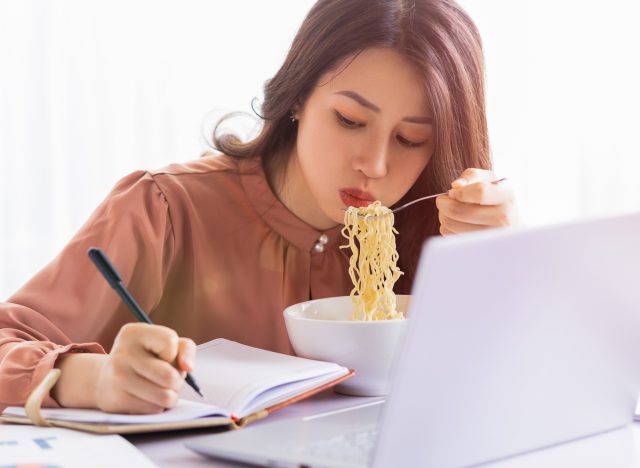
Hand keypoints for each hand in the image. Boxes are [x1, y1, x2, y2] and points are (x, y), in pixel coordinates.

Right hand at [52, 323, 195, 413]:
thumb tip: (188, 367)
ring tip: (161, 388)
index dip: (175, 353)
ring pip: (165, 397)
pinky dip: (158, 406)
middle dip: (178, 380)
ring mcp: (118, 377)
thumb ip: (185, 348)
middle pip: (169, 376)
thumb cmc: (145, 358)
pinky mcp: (118, 400)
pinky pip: (154, 409)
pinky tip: (148, 397)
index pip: (170, 342)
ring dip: (171, 396)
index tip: (166, 355)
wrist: (107, 379)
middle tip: (171, 378)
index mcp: (133, 333)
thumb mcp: (164, 343)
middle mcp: (123, 353)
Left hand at [435, 168, 519, 235]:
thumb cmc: (495, 198)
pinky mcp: (478, 248)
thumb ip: (471, 176)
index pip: (479, 192)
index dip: (459, 191)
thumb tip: (456, 186)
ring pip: (450, 224)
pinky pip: (449, 236)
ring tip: (450, 211)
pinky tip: (455, 223)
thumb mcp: (489, 180)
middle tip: (442, 200)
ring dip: (443, 215)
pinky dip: (446, 228)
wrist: (511, 225)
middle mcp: (502, 219)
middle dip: (443, 203)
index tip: (452, 192)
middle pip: (458, 210)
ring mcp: (491, 237)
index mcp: (506, 196)